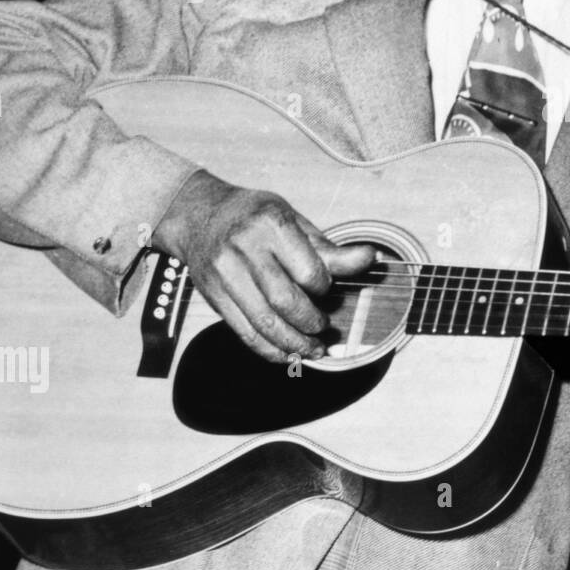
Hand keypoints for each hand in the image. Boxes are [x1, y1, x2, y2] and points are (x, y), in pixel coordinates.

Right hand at [152, 170, 375, 362]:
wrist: (199, 215)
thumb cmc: (254, 217)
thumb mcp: (294, 221)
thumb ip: (329, 249)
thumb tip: (371, 258)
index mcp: (272, 224)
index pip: (308, 271)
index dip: (324, 288)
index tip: (328, 291)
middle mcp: (244, 248)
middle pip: (285, 301)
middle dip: (311, 323)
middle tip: (325, 330)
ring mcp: (225, 274)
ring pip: (264, 322)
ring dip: (294, 344)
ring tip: (313, 350)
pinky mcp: (214, 296)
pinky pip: (244, 332)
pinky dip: (269, 349)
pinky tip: (287, 353)